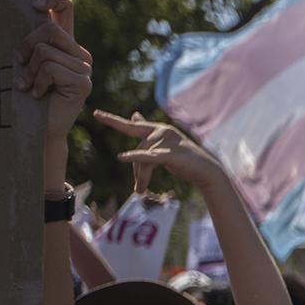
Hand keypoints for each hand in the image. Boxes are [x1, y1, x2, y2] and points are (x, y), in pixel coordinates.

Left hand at [16, 0, 91, 145]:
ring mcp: (84, 69)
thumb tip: (24, 10)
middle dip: (26, 45)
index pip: (65, 6)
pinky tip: (37, 94)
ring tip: (28, 85)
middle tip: (18, 63)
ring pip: (46, 51)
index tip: (33, 4)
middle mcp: (78, 53)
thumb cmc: (25, 92)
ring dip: (29, 70)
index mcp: (65, 42)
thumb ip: (28, 38)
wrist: (37, 127)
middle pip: (49, 29)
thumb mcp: (24, 59)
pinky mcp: (83, 84)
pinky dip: (37, 82)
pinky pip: (51, 69)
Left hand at [93, 110, 226, 196]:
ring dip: (142, 176)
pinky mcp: (171, 153)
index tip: (96, 114)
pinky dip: (135, 157)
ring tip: (142, 190)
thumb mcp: (164, 146)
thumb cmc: (186, 160)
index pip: (132, 126)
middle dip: (136, 170)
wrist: (207, 171)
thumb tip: (133, 115)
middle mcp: (162, 130)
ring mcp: (167, 140)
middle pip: (137, 149)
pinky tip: (123, 157)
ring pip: (143, 158)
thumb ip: (147, 132)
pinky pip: (149, 156)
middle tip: (139, 188)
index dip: (113, 121)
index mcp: (158, 129)